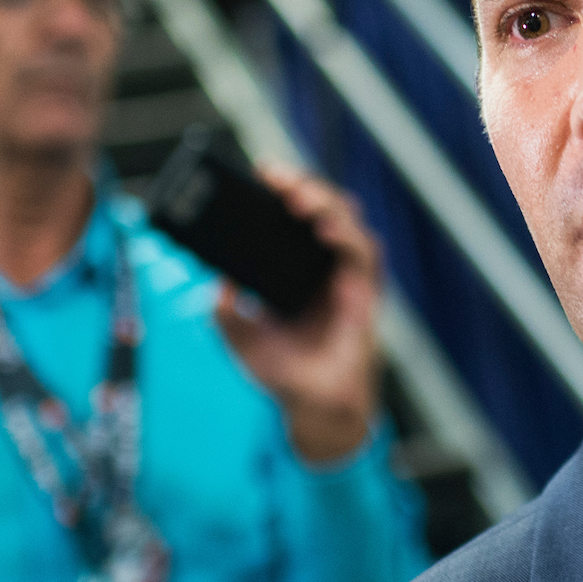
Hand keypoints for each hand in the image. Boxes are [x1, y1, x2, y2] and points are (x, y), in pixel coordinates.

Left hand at [212, 164, 381, 464]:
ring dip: (325, 203)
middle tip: (276, 177)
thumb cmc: (284, 372)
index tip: (263, 171)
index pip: (297, 215)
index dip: (285, 188)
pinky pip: (364, 255)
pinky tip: (324, 230)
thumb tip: (217, 280)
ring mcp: (348, 277)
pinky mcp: (365, 295)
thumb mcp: (238, 336)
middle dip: (302, 185)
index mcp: (299, 267)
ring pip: (348, 221)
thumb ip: (225, 308)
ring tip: (298, 199)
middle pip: (324, 208)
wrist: (313, 409)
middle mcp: (327, 266)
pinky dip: (346, 237)